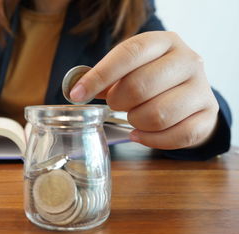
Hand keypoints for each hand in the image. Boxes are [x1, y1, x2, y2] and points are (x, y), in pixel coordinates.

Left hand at [70, 31, 218, 149]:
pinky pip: (175, 136)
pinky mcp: (208, 116)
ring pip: (157, 115)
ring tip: (132, 117)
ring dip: (135, 121)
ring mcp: (202, 89)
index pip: (129, 54)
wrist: (189, 95)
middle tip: (115, 104)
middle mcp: (188, 61)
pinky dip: (150, 140)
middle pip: (140, 87)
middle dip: (117, 102)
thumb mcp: (130, 70)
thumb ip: (105, 78)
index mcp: (164, 42)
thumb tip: (77, 90)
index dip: (99, 76)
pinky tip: (139, 134)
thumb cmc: (152, 79)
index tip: (77, 94)